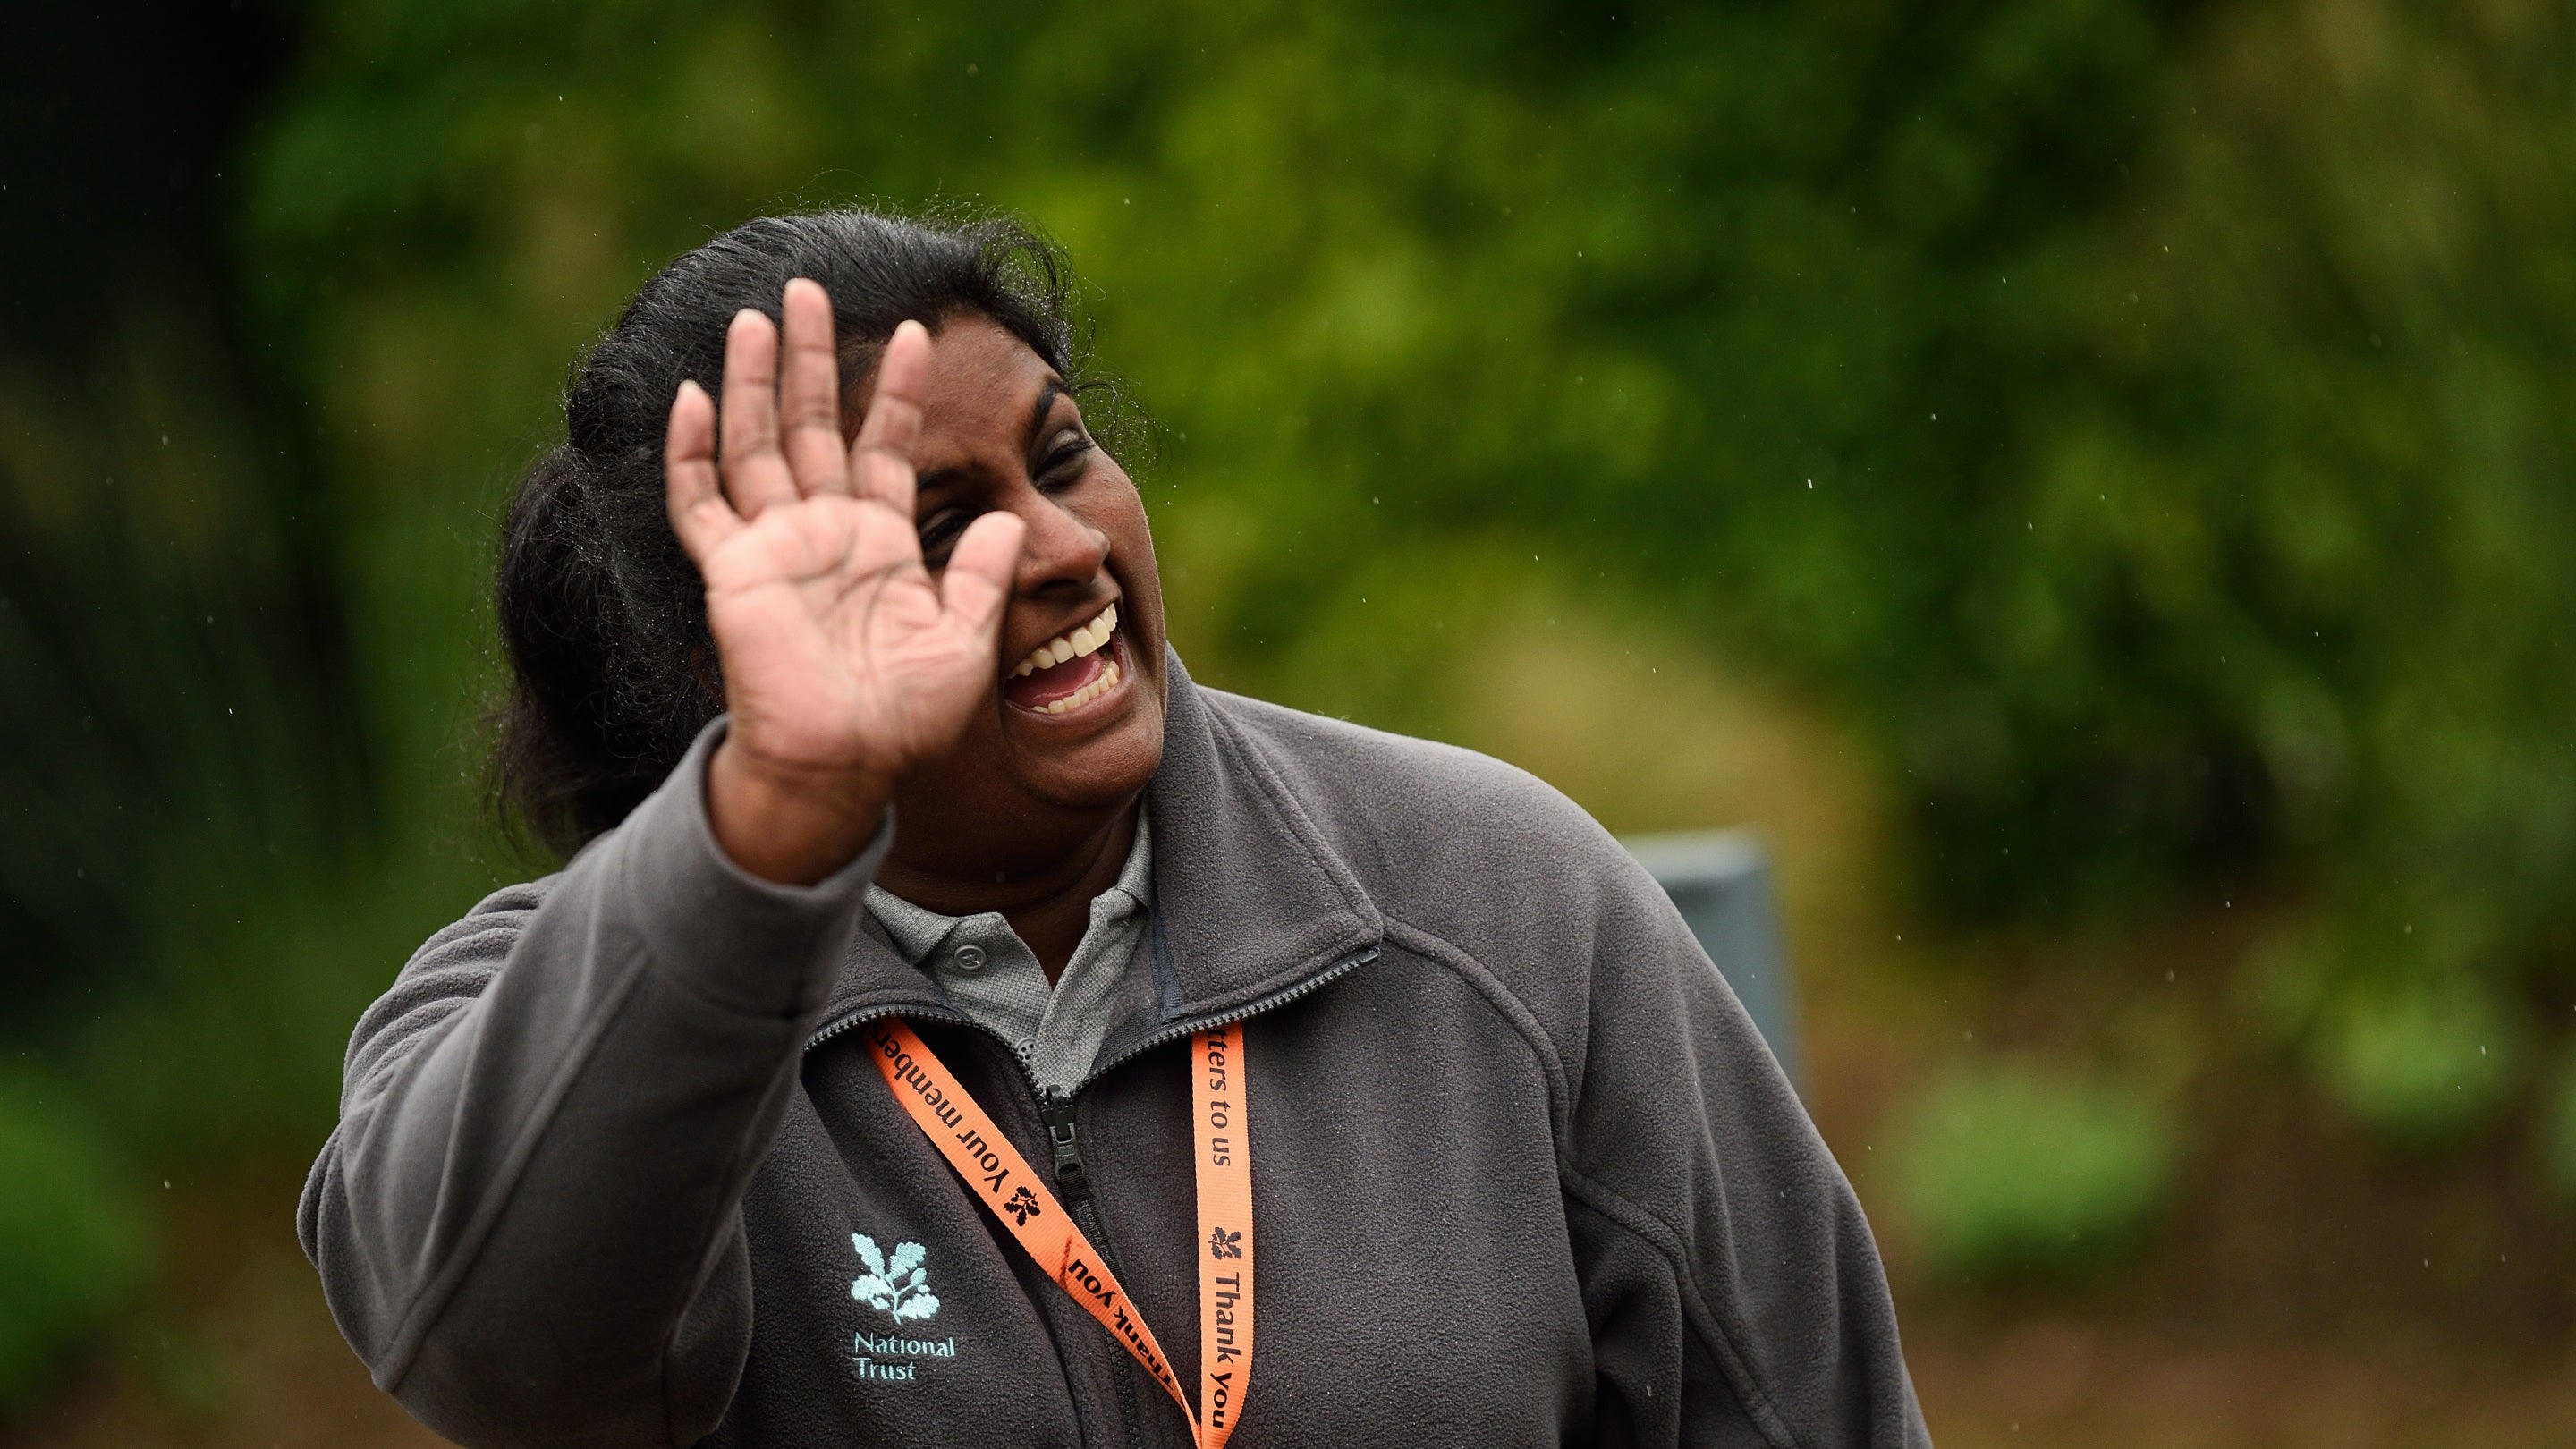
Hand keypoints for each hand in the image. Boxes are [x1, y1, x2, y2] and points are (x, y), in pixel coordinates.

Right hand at [664, 282, 1025, 883]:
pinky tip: (691, 397)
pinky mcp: (731, 572)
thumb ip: (983, 577)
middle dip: (811, 358)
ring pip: (756, 444)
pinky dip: (691, 452)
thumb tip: (1016, 522)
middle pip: (812, 424)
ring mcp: (772, 548)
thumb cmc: (904, 716)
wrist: (846, 764)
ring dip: (751, 382)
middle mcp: (822, 532)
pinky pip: (701, 502)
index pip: (885, 444)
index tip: (914, 331)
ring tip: (754, 317)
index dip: (896, 390)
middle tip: (808, 288)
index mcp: (879, 540)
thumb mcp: (964, 640)